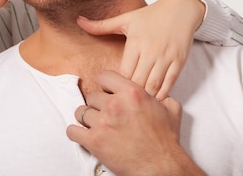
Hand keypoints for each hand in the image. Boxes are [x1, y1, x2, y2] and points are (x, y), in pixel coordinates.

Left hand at [66, 70, 204, 175]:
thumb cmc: (165, 142)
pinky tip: (85, 135)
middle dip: (98, 105)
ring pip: (80, 112)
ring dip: (87, 119)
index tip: (106, 92)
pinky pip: (72, 130)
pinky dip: (77, 133)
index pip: (104, 76)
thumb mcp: (170, 110)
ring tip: (97, 126)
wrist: (161, 167)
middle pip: (92, 96)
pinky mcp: (94, 141)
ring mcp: (102, 122)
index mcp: (131, 93)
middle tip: (106, 115)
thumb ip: (160, 96)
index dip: (105, 85)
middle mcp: (115, 105)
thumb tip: (157, 92)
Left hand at [77, 0, 204, 98]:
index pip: (122, 73)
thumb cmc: (150, 15)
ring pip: (153, 85)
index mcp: (134, 43)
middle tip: (120, 107)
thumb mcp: (124, 19)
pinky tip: (154, 101)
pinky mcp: (179, 62)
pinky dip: (161, 94)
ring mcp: (166, 57)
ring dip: (144, 98)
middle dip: (128, 97)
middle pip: (136, 82)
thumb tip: (78, 21)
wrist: (180, 9)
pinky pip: (170, 83)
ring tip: (135, 108)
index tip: (109, 94)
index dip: (115, 87)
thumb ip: (101, 25)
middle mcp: (150, 51)